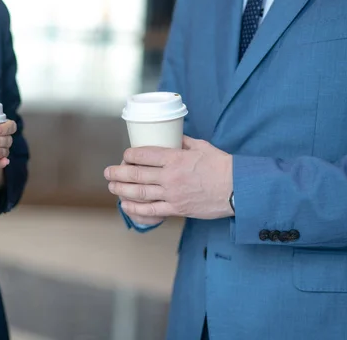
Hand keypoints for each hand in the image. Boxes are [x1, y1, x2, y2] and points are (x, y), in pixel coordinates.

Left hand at [104, 136, 233, 220]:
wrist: (238, 189)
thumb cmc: (222, 165)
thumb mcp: (201, 146)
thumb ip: (182, 142)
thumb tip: (170, 136)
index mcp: (175, 158)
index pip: (144, 155)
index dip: (129, 155)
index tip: (125, 156)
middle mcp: (171, 176)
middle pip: (136, 174)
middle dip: (118, 173)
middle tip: (107, 172)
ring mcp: (173, 194)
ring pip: (140, 193)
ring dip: (121, 189)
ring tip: (111, 187)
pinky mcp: (178, 209)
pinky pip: (152, 210)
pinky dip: (135, 208)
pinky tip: (125, 204)